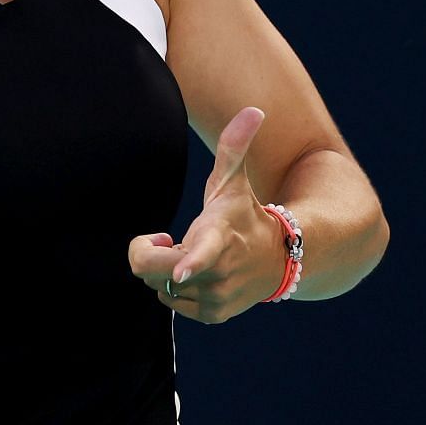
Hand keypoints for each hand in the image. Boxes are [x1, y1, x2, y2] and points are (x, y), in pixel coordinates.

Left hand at [127, 106, 284, 323]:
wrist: (277, 259)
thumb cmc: (244, 216)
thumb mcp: (234, 183)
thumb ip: (235, 147)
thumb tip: (255, 110)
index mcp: (217, 238)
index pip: (200, 254)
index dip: (185, 262)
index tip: (179, 271)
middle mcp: (216, 272)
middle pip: (148, 269)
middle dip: (148, 252)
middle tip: (168, 239)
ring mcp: (216, 297)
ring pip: (157, 286)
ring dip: (165, 270)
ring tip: (193, 257)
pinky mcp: (213, 315)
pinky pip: (170, 302)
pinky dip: (176, 289)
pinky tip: (198, 275)